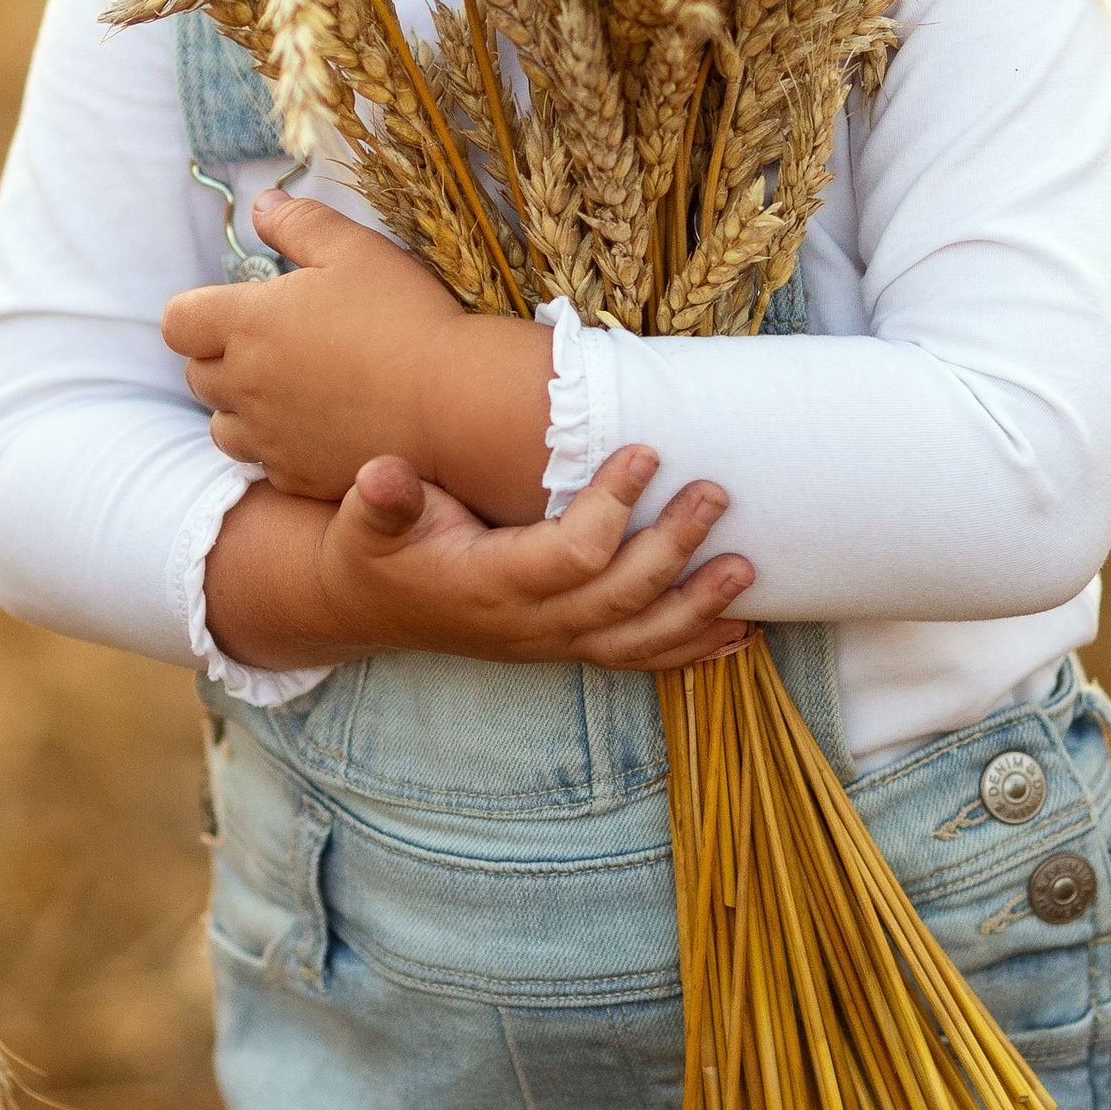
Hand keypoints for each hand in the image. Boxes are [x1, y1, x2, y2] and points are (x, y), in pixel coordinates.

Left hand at [163, 188, 555, 521]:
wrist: (455, 403)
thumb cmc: (407, 316)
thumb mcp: (355, 250)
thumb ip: (299, 223)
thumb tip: (260, 206)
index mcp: (248, 323)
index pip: (177, 322)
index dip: (198, 314)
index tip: (239, 310)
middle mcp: (245, 384)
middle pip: (196, 375)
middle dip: (221, 359)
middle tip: (278, 346)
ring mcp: (268, 436)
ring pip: (222, 427)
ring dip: (242, 409)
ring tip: (292, 392)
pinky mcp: (297, 477)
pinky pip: (266, 465)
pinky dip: (281, 448)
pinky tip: (323, 428)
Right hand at [204, 448, 755, 676]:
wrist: (369, 607)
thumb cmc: (375, 550)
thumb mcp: (364, 522)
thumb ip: (381, 500)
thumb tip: (383, 473)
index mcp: (488, 586)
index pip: (570, 555)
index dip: (612, 507)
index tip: (644, 450)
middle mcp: (528, 626)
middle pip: (619, 597)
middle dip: (674, 547)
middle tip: (714, 492)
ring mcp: (552, 645)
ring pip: (638, 640)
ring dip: (697, 608)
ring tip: (746, 568)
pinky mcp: (568, 649)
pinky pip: (638, 659)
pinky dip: (692, 649)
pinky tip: (741, 631)